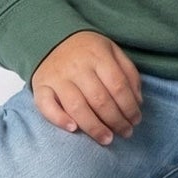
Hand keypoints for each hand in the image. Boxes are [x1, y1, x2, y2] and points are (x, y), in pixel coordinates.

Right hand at [31, 30, 142, 144]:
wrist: (53, 38)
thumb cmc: (89, 51)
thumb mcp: (113, 51)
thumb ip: (128, 73)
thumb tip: (137, 102)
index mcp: (98, 55)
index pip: (118, 85)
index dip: (129, 106)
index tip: (136, 120)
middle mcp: (77, 66)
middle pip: (99, 99)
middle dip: (116, 120)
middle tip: (126, 132)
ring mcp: (57, 77)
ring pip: (77, 107)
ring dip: (94, 127)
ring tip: (107, 139)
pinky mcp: (40, 86)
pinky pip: (46, 105)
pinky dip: (59, 119)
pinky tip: (73, 129)